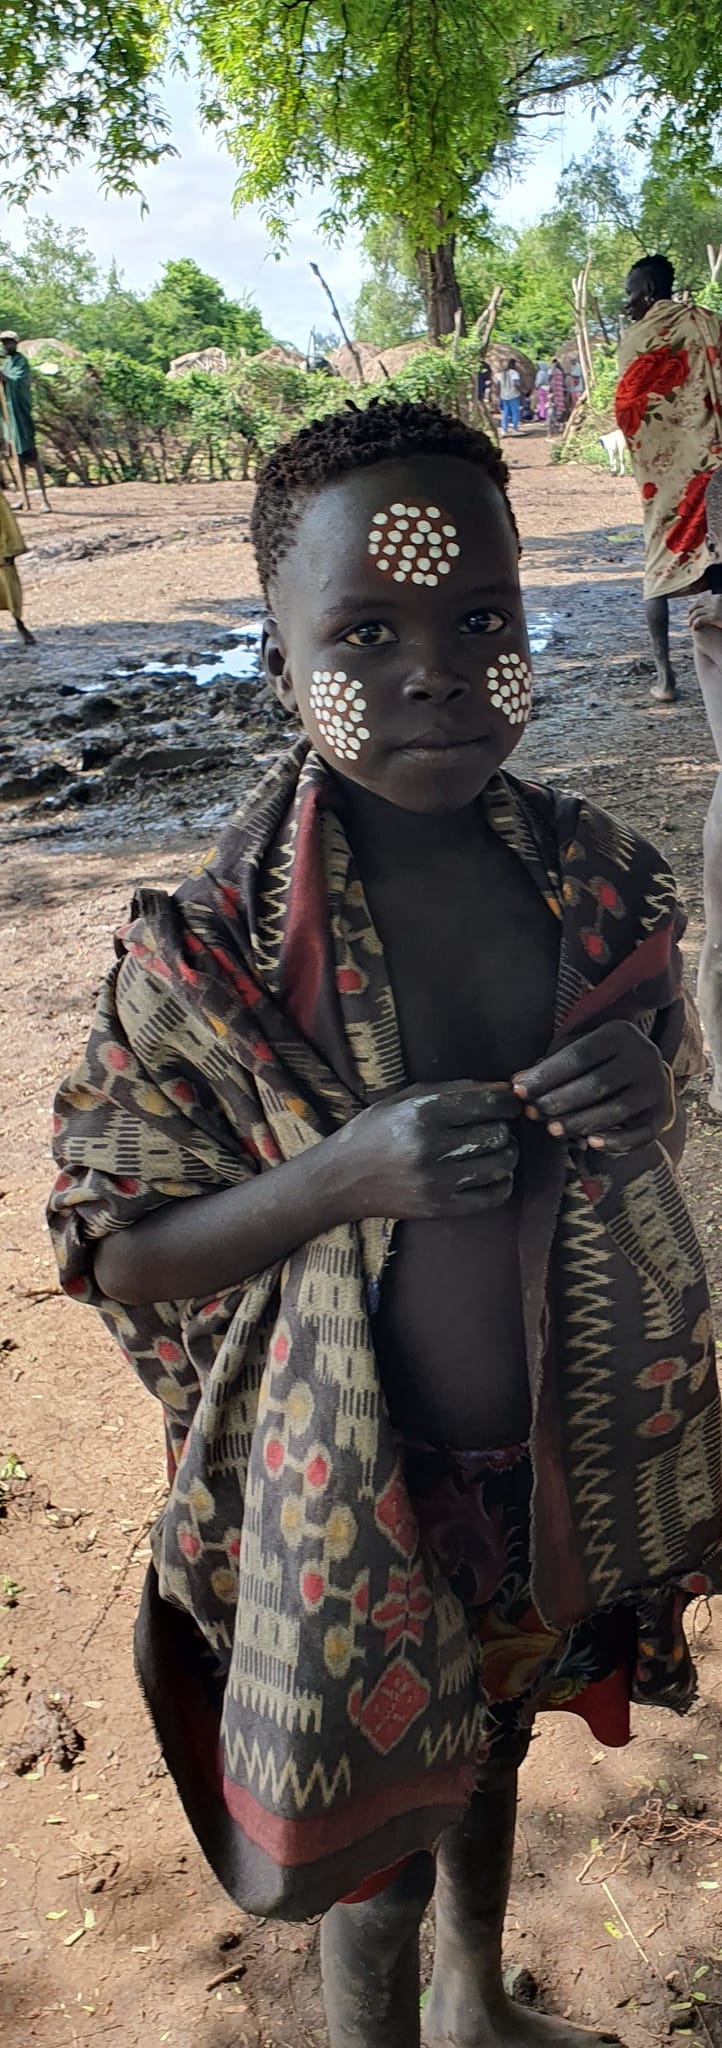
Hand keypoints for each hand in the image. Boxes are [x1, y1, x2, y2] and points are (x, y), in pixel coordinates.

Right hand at [337, 1081, 520, 1219]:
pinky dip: (502, 1183)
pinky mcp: (440, 1208)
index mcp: (423, 1114)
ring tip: (496, 1148)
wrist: (340, 1178)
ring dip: (506, 1153)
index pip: (488, 1105)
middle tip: (495, 1126)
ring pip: (500, 1165)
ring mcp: (437, 1182)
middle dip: (503, 1127)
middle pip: (497, 1134)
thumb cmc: (374, 1131)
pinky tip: (494, 1173)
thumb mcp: (404, 1098)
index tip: (508, 1103)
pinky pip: (492, 1197)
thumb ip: (452, 1090)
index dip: (507, 1102)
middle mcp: (432, 1148)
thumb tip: (501, 1090)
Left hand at [512, 1022, 672, 1152]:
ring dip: (580, 1122)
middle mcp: (643, 1057)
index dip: (546, 1076)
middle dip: (560, 1101)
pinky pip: (639, 1133)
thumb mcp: (579, 1048)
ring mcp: (655, 1087)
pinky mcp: (661, 1114)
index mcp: (620, 1034)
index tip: (519, 1090)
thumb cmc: (600, 1058)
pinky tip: (590, 1143)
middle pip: (596, 1084)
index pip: (578, 1057)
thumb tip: (517, 1082)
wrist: (646, 1067)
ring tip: (552, 1129)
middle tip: (533, 1113)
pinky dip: (615, 1141)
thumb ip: (550, 1063)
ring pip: (616, 1110)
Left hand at [688, 591, 721, 631]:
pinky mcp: (715, 616)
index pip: (701, 600)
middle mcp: (715, 601)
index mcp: (718, 597)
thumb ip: (718, 607)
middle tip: (688, 620)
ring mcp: (715, 608)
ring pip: (696, 613)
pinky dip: (695, 624)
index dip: (694, 606)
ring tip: (690, 626)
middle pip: (696, 605)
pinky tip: (694, 629)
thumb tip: (713, 613)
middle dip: (690, 613)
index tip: (690, 613)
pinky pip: (700, 620)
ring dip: (691, 620)